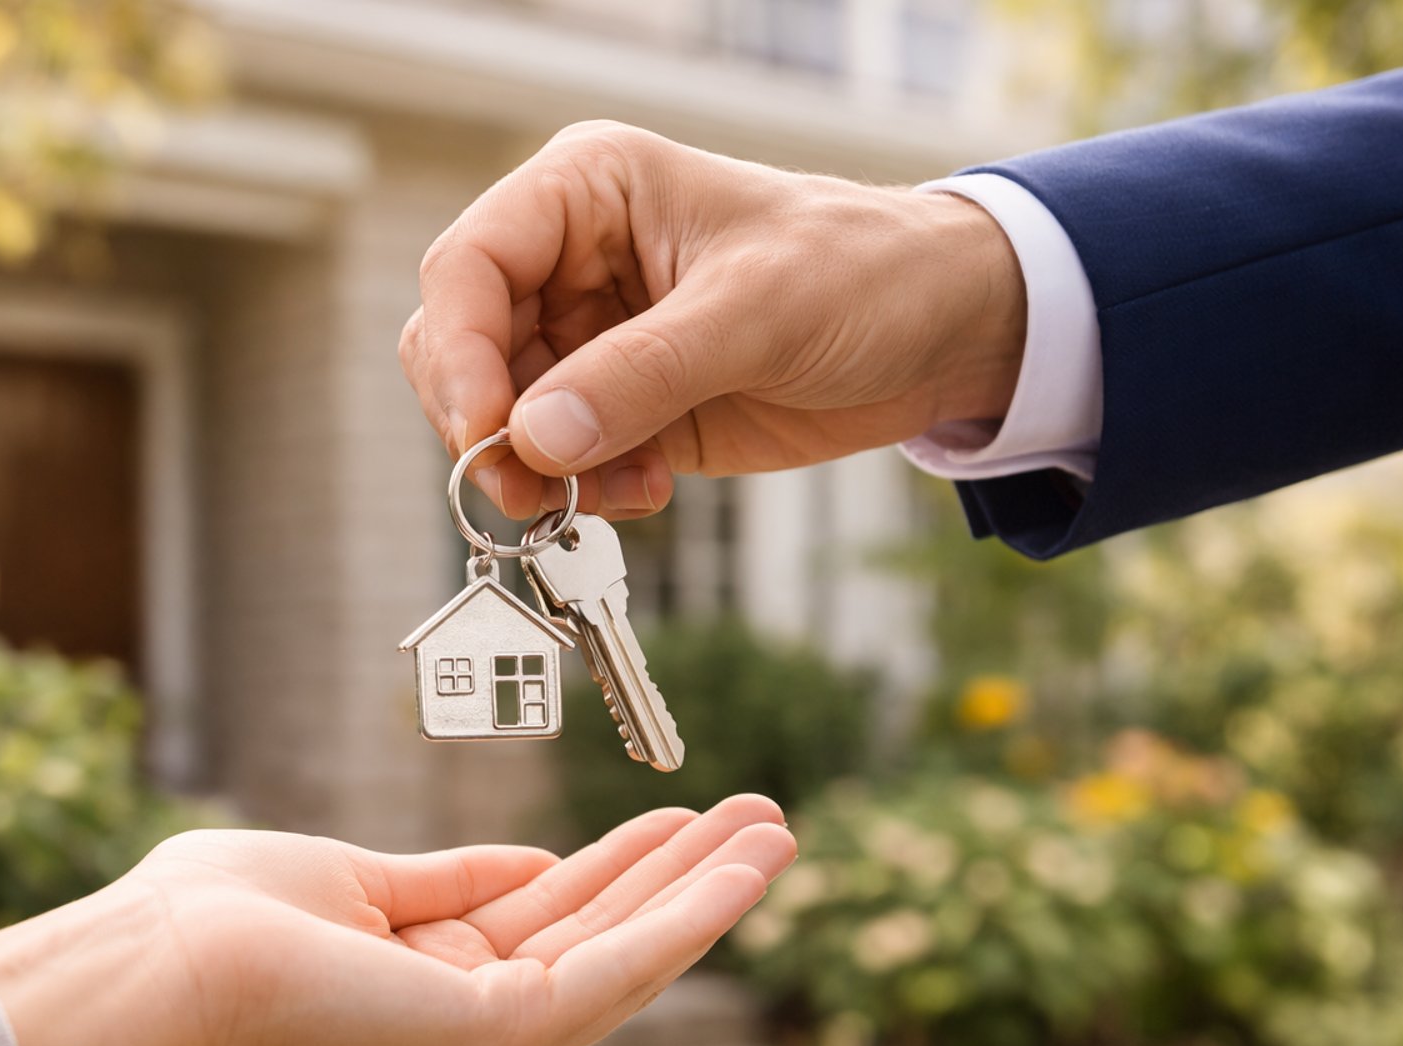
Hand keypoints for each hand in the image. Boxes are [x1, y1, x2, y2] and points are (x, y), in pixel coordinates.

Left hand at [0, 795, 794, 1045]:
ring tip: (778, 829)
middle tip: (760, 818)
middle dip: (685, 875)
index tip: (675, 819)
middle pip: (605, 935)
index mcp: (434, 980)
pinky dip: (686, 914)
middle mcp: (472, 1022)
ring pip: (628, 952)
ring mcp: (489, 1040)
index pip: (554, 919)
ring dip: (708, 890)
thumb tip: (530, 862)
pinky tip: (740, 869)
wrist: (165, 961)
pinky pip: (615, 965)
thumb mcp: (361, 882)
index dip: (623, 865)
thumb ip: (449, 883)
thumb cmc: (225, 919)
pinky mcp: (498, 1038)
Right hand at [400, 121, 1025, 519]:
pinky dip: (581, 490)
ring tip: (608, 494)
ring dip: (535, 471)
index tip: (488, 432)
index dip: (459, 353)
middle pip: (462, 349)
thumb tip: (533, 437)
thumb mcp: (757, 311)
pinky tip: (646, 491)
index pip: (470, 267)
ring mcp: (592, 341)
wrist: (943, 334)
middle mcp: (571, 264)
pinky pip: (558, 460)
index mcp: (588, 194)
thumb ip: (642, 374)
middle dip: (486, 425)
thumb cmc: (865, 272)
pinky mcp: (623, 407)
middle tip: (530, 488)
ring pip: (502, 417)